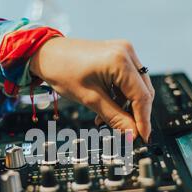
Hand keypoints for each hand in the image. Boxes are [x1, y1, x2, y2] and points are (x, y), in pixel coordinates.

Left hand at [30, 38, 154, 141]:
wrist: (47, 54)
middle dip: (135, 114)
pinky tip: (105, 107)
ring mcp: (124, 52)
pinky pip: (127, 81)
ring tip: (104, 119)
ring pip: (136, 88)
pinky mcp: (119, 56)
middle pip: (143, 91)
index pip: (142, 96)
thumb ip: (115, 117)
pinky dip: (119, 97)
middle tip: (127, 133)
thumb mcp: (90, 99)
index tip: (143, 138)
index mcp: (120, 61)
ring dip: (125, 107)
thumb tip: (133, 135)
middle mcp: (127, 52)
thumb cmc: (63, 71)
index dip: (143, 120)